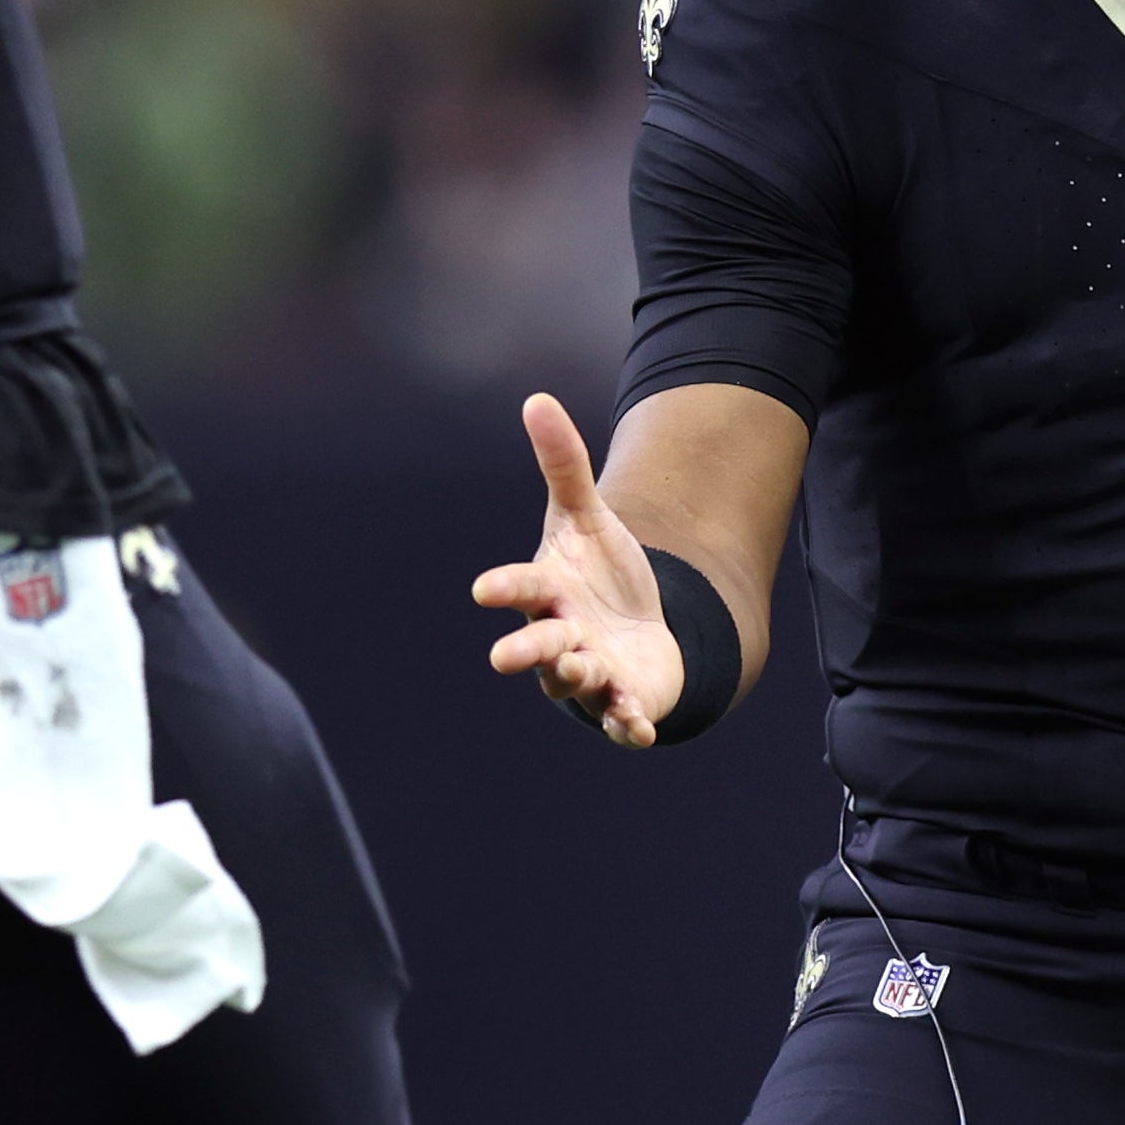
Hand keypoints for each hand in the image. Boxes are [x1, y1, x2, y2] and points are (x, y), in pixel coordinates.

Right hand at [473, 393, 680, 747]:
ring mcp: (591, 674)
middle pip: (539, 645)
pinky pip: (620, 718)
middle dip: (524, 650)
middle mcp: (562, 637)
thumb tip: (537, 399)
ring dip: (579, 678)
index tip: (484, 589)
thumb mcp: (587, 517)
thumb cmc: (599, 574)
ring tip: (588, 669)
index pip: (523, 588)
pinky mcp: (622, 701)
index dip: (506, 588)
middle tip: (502, 657)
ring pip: (575, 681)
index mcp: (549, 593)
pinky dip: (627, 723)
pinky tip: (639, 725)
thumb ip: (564, 466)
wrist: (637, 630)